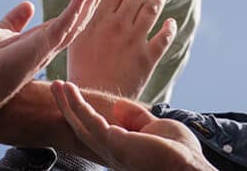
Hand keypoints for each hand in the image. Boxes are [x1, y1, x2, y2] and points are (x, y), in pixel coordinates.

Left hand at [0, 0, 104, 134]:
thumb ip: (14, 21)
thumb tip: (28, 5)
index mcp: (35, 44)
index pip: (62, 24)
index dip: (76, 9)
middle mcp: (44, 48)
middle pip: (74, 24)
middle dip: (89, 5)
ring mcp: (44, 49)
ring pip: (73, 25)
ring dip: (87, 5)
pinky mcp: (41, 48)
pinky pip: (63, 26)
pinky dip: (75, 10)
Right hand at [53, 84, 205, 169]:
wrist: (190, 168)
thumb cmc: (179, 154)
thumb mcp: (155, 128)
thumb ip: (136, 118)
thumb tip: (116, 107)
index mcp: (121, 149)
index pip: (96, 130)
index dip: (83, 113)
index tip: (74, 96)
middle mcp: (112, 151)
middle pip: (82, 127)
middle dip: (68, 107)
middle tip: (56, 86)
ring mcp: (111, 149)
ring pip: (81, 124)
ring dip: (68, 103)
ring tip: (57, 84)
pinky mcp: (115, 144)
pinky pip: (90, 122)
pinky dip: (77, 106)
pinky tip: (69, 91)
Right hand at [67, 0, 175, 99]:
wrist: (94, 99)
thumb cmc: (82, 67)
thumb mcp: (77, 36)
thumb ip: (88, 10)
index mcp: (100, 19)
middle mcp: (118, 26)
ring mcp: (134, 41)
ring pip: (152, 9)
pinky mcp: (147, 59)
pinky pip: (164, 38)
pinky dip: (169, 27)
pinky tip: (170, 22)